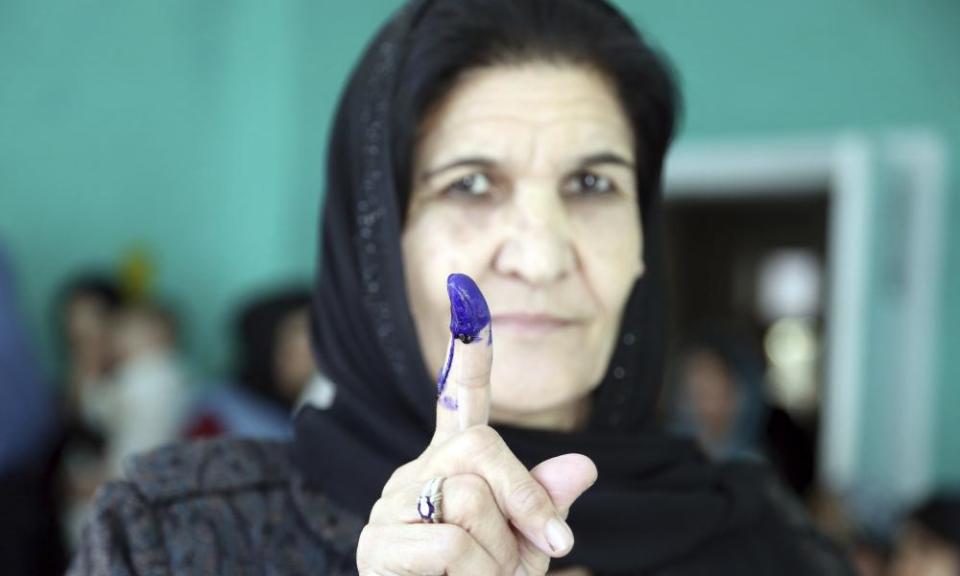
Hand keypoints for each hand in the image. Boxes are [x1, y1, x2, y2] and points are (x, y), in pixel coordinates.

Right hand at [357, 274, 596, 574]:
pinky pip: (448, 543)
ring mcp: (389, 507)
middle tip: (532, 554)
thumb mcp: (529, 552)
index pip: (460, 400)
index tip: (467, 292)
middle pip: (482, 448)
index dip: (469, 351)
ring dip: (496, 557)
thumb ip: (545, 507)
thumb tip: (584, 466)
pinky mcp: (374, 546)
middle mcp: (417, 473)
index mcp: (454, 468)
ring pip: (468, 498)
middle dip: (522, 503)